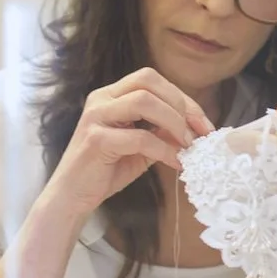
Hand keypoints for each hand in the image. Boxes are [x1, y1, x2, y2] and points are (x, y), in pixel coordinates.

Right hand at [43, 68, 213, 219]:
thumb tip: (195, 130)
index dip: (182, 98)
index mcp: (111, 95)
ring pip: (143, 101)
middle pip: (148, 81)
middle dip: (180, 104)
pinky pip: (139, 137)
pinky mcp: (95, 139)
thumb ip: (162, 134)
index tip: (204, 123)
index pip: (151, 80)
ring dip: (173, 122)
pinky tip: (176, 162)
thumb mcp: (140, 148)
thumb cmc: (104, 170)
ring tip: (187, 144)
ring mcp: (96, 116)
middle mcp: (101, 98)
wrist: (71, 197)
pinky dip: (164, 149)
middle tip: (199, 131)